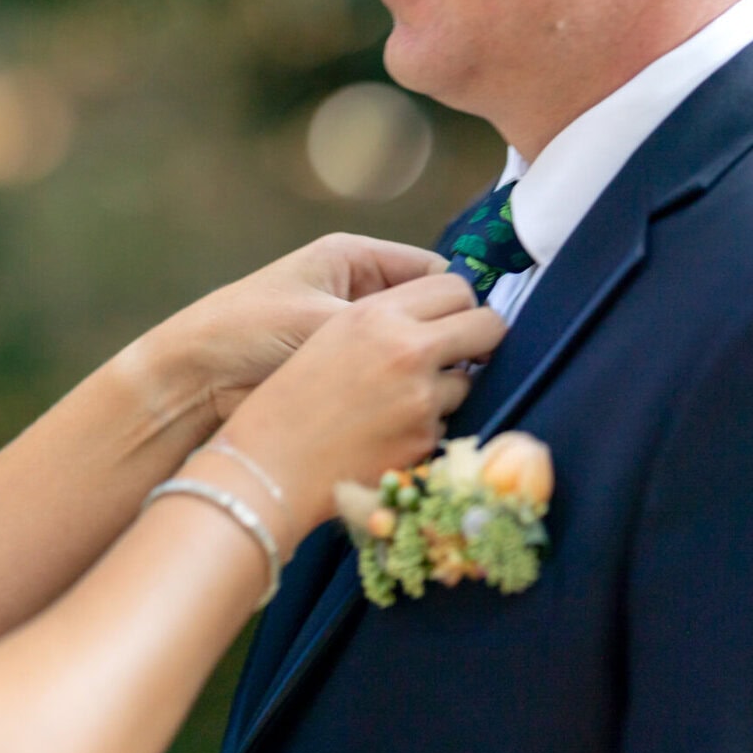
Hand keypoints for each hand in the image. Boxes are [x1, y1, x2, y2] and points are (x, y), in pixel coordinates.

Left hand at [153, 234, 448, 423]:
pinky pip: (396, 381)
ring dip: (433, 371)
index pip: (434, 273)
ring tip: (451, 391)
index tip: (481, 335)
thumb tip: (456, 345)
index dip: (459, 303)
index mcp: (354, 260)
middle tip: (472, 369)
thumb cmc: (248, 332)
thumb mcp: (323, 321)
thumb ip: (387, 327)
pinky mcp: (346, 376)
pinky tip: (423, 411)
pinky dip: (410, 395)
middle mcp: (360, 294)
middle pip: (434, 312)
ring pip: (419, 350)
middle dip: (452, 339)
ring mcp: (354, 336)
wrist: (192, 381)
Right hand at [212, 272, 506, 545]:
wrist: (266, 464)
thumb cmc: (288, 398)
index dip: (460, 304)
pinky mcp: (423, 440)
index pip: (455, 287)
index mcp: (375, 314)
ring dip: (443, 392)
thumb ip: (387, 317)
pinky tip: (384, 435)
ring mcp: (420, 398)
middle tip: (468, 351)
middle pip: (486, 326)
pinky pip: (444, 425)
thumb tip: (448, 314)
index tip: (455, 317)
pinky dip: (423, 430)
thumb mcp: (328, 333)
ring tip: (394, 405)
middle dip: (482, 338)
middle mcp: (405, 349)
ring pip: (466, 383)